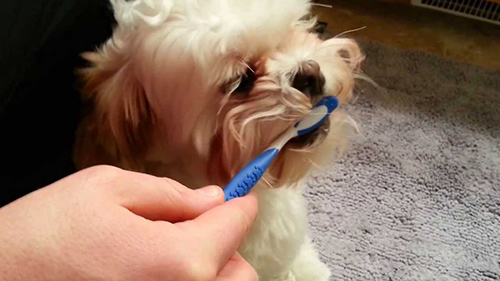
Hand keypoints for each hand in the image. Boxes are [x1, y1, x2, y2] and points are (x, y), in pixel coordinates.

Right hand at [0, 165, 257, 280]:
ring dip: (210, 269)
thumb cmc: (41, 237)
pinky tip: (154, 273)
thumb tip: (209, 199)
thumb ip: (169, 194)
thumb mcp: (105, 190)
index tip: (238, 196)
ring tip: (169, 252)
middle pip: (239, 271)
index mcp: (177, 260)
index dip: (238, 204)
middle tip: (193, 226)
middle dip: (225, 244)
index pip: (234, 226)